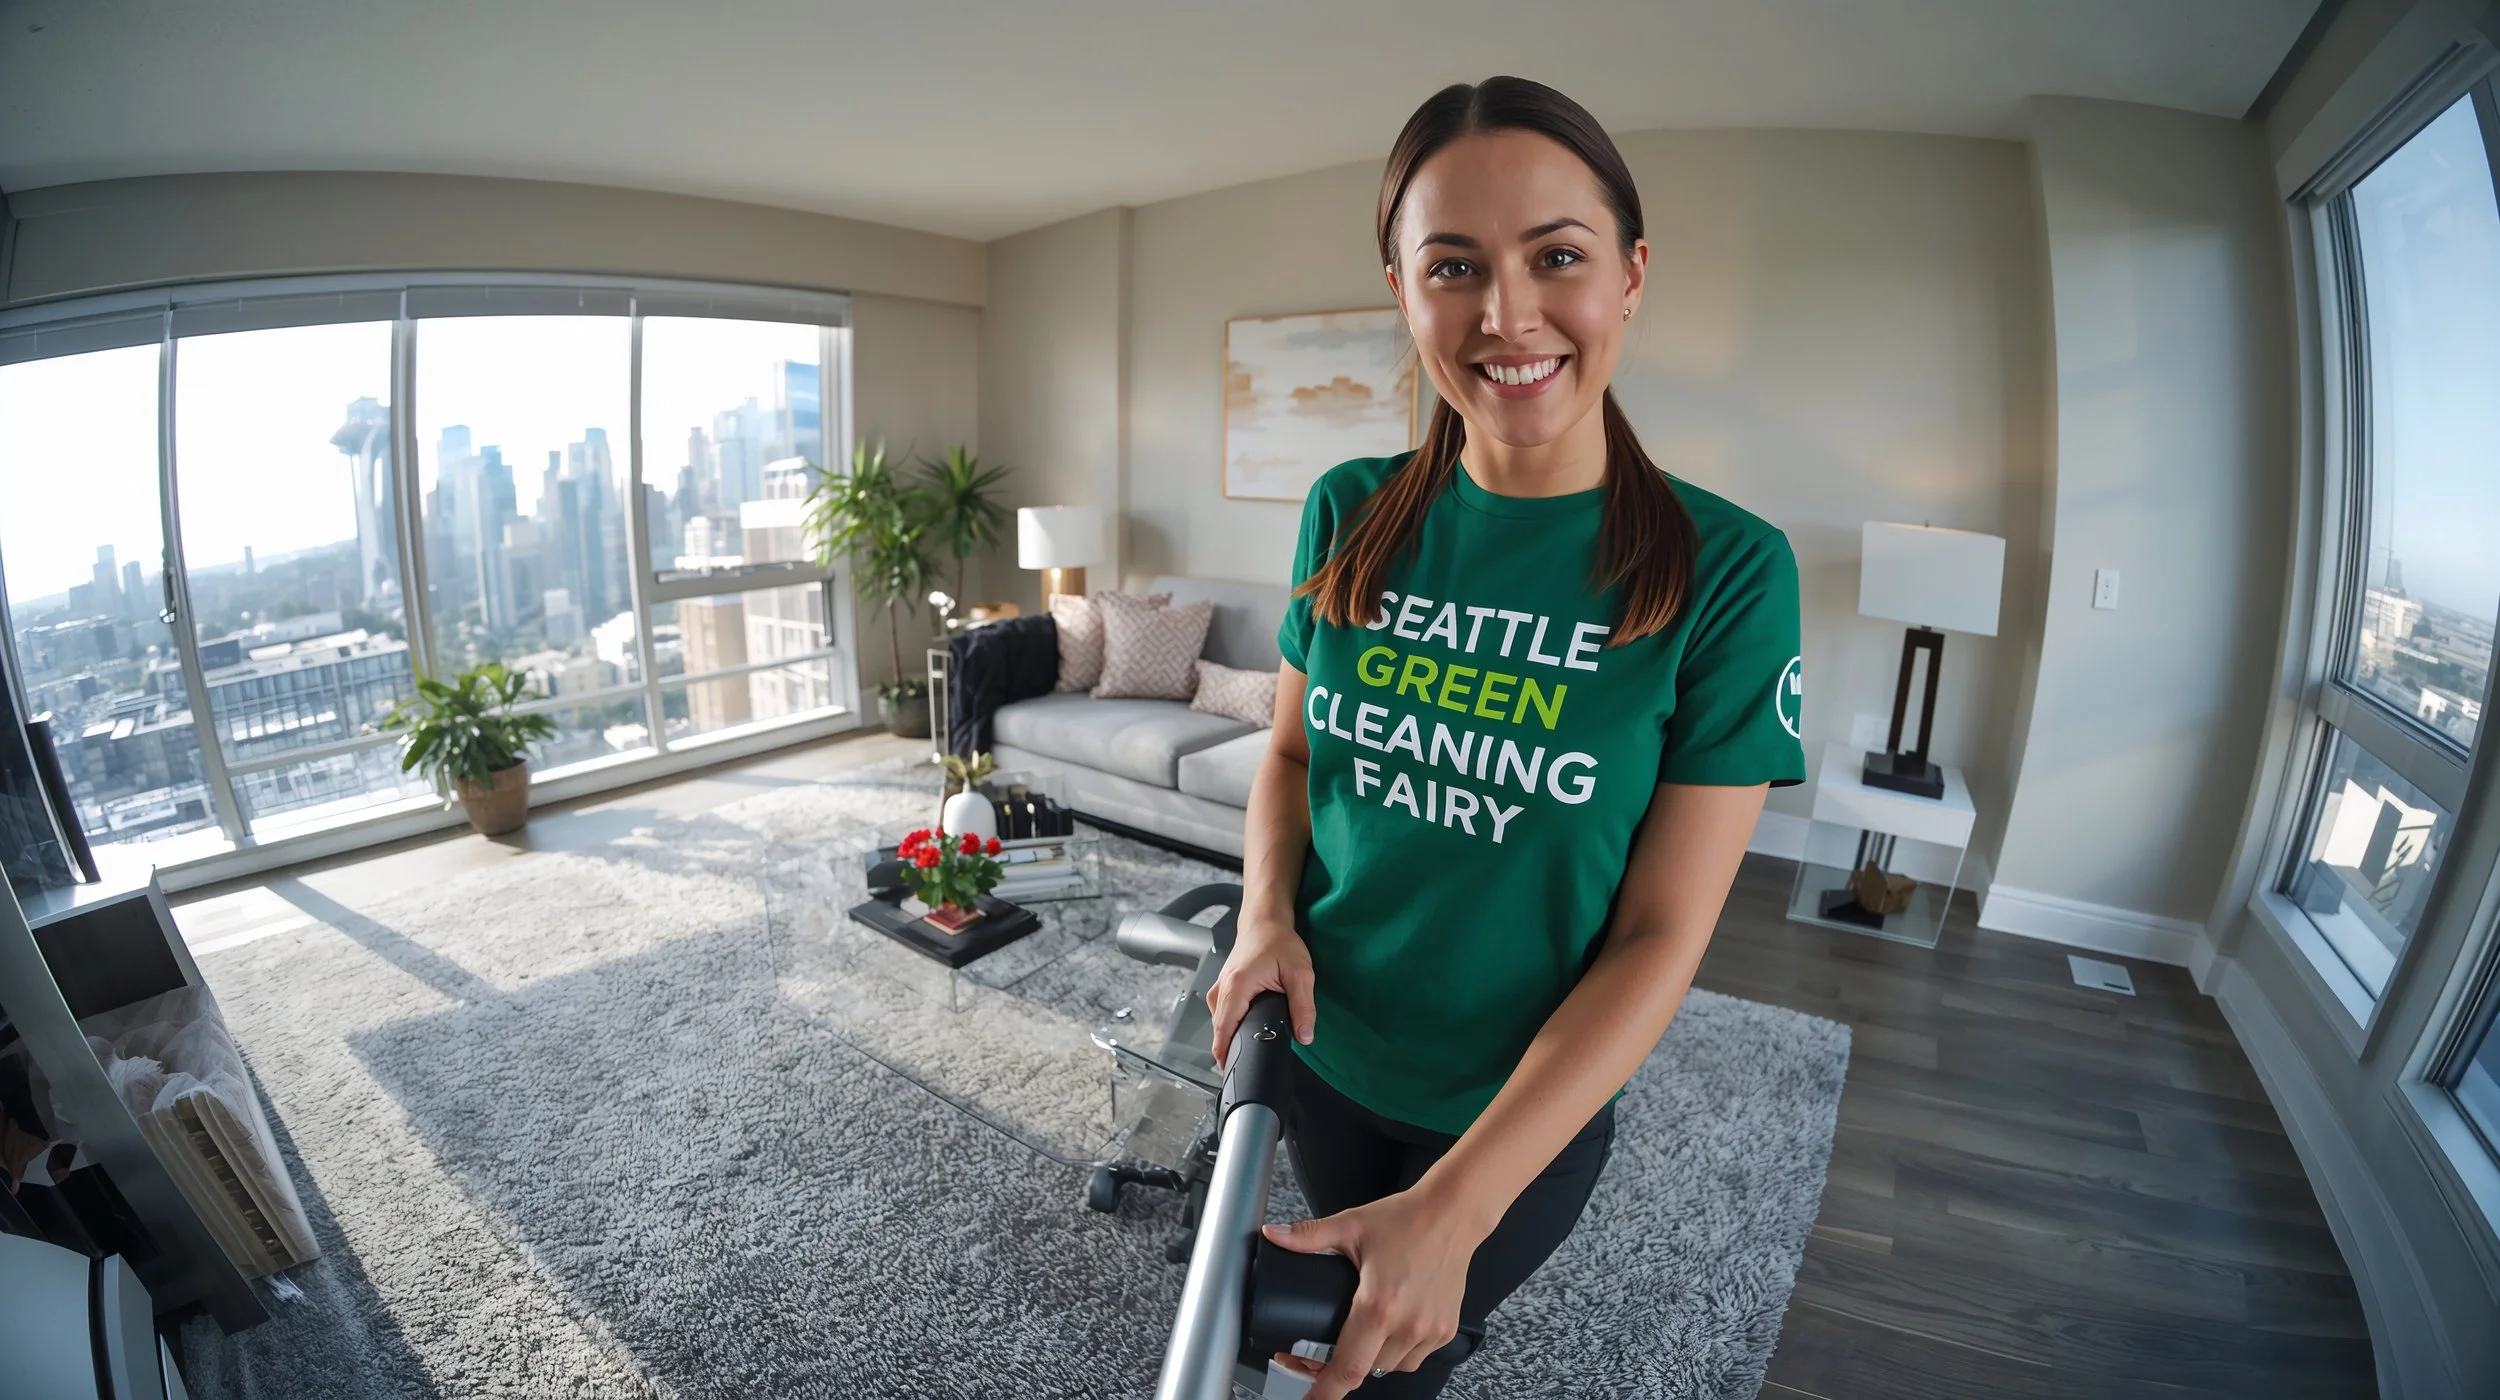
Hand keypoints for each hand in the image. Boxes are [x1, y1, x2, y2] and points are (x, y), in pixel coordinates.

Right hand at [1206, 917, 1315, 1070]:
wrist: (1265, 921)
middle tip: (1245, 1066)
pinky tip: (1242, 1032)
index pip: (1223, 1029)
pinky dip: (1228, 1026)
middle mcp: (1222, 988)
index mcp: (1237, 986)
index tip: (1233, 1071)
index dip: (1226, 1053)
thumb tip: (1305, 1035)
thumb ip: (1303, 1007)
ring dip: (1228, 1038)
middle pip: (1218, 1030)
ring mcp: (1219, 987)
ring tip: (1245, 1052)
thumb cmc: (1279, 941)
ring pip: (1218, 1022)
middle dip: (1229, 1050)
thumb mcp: (1300, 973)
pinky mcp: (1223, 987)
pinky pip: (1220, 1014)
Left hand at [1261, 1188, 1482, 1397]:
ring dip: (1370, 1358)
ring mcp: (1430, 1330)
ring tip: (1359, 1334)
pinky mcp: (1446, 1330)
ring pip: (1391, 1367)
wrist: (1454, 1213)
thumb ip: (1308, 1235)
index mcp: (1377, 1306)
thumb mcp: (1350, 1225)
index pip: (1347, 1367)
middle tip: (1318, 1353)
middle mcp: (1407, 1325)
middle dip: (1339, 1368)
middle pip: (1365, 1370)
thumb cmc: (1407, 1218)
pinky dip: (1398, 1352)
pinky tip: (1389, 1329)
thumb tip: (1274, 1235)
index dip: (1323, 1391)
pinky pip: (1415, 1358)